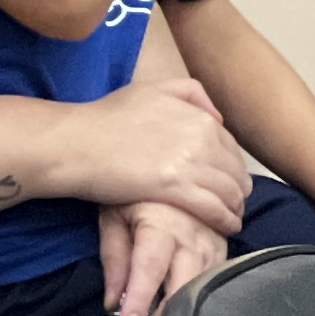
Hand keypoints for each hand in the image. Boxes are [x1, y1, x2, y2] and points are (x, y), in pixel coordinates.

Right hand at [60, 80, 249, 231]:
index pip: (231, 147)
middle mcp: (200, 136)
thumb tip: (217, 118)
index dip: (232, 166)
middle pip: (235, 171)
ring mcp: (189, 162)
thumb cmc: (106, 118)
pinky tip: (225, 226)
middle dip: (238, 189)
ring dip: (235, 208)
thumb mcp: (149, 89)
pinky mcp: (176, 188)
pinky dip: (225, 219)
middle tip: (232, 203)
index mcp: (196, 115)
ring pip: (230, 192)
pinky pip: (215, 208)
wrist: (77, 142)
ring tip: (231, 217)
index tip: (228, 180)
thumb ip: (188, 92)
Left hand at [96, 198, 226, 315]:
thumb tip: (112, 302)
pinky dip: (197, 305)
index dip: (140, 299)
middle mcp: (194, 237)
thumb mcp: (114, 216)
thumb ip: (114, 257)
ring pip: (202, 292)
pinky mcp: (224, 251)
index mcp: (162, 224)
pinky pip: (214, 285)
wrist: (174, 166)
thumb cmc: (137, 192)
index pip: (150, 267)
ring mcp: (214, 245)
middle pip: (182, 288)